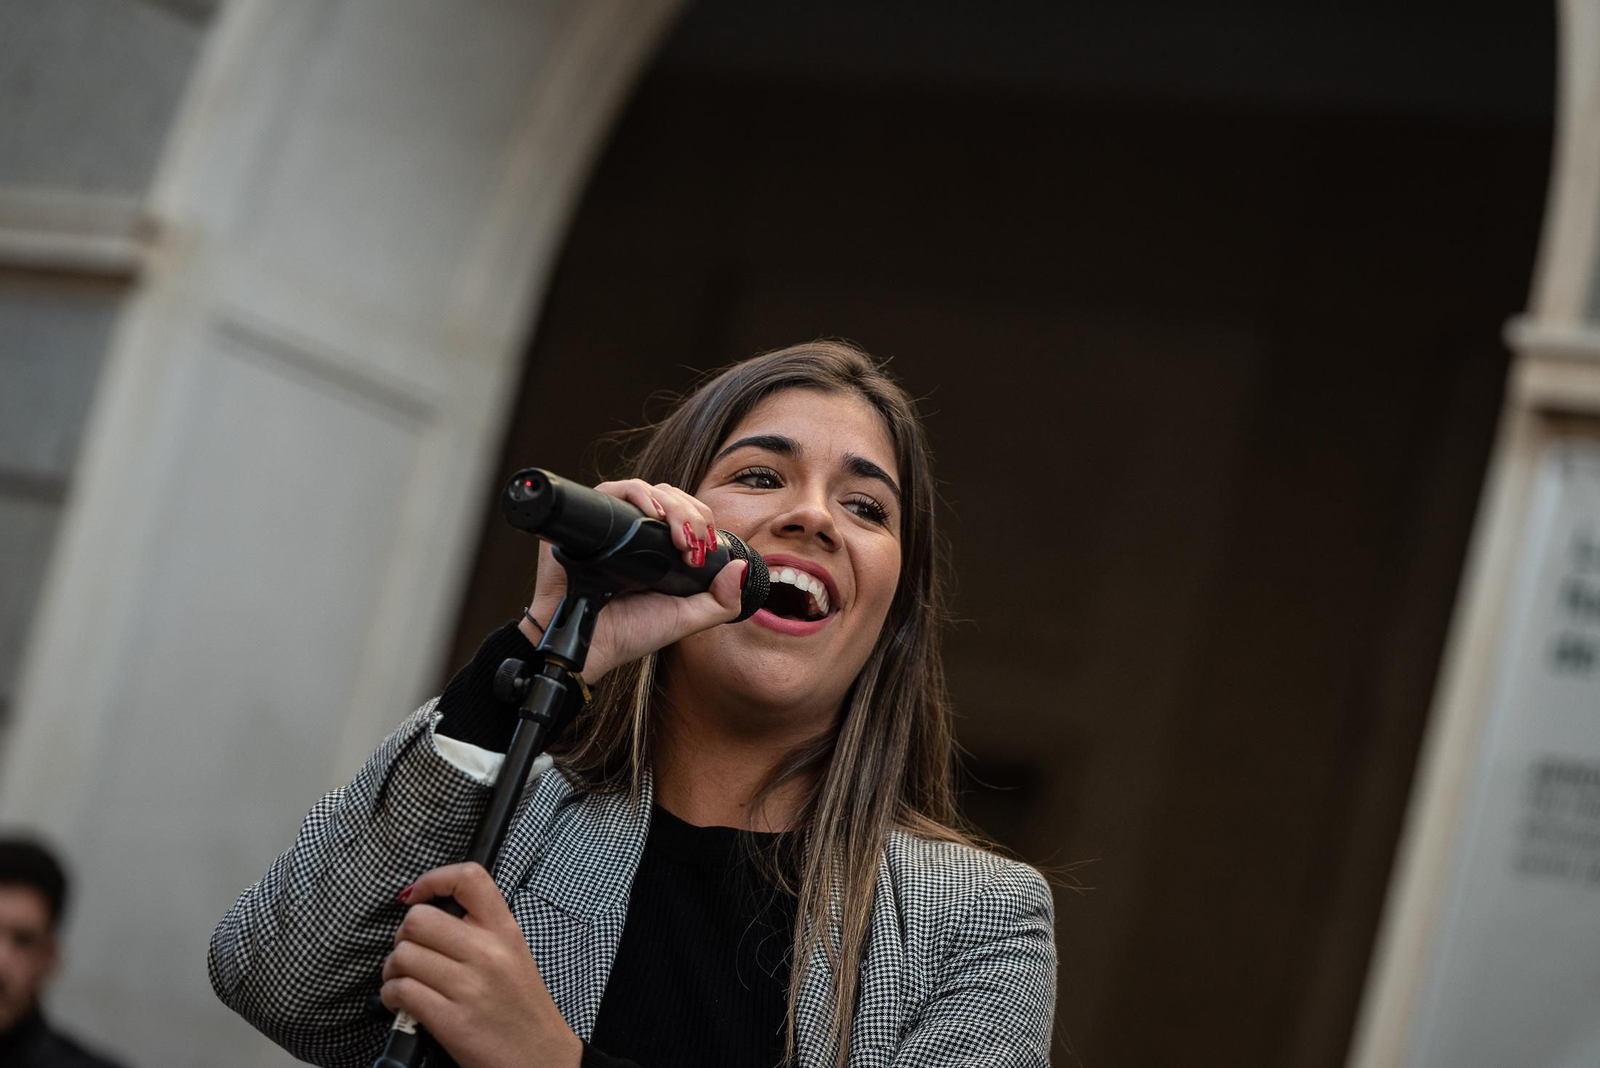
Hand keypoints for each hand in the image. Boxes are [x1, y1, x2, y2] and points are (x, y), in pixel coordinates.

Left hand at [381, 863, 581, 1067]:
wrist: (540, 1057)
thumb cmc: (521, 1008)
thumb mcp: (513, 954)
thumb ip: (480, 929)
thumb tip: (428, 912)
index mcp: (505, 930)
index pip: (468, 878)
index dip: (433, 879)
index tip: (418, 895)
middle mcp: (488, 952)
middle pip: (418, 919)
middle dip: (403, 936)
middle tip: (411, 951)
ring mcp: (469, 986)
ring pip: (403, 955)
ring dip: (392, 969)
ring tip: (404, 979)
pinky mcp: (451, 1020)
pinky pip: (400, 991)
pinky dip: (391, 996)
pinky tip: (403, 1001)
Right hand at [520, 479, 747, 679]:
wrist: (586, 645)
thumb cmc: (628, 633)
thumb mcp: (685, 619)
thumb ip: (721, 601)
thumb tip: (742, 567)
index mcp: (660, 549)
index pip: (687, 513)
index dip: (702, 521)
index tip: (703, 548)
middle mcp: (637, 532)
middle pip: (670, 497)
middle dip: (690, 514)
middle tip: (692, 544)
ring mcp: (614, 525)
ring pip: (648, 490)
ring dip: (671, 505)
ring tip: (678, 534)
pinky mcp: (589, 520)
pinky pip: (613, 490)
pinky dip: (637, 494)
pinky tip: (652, 515)